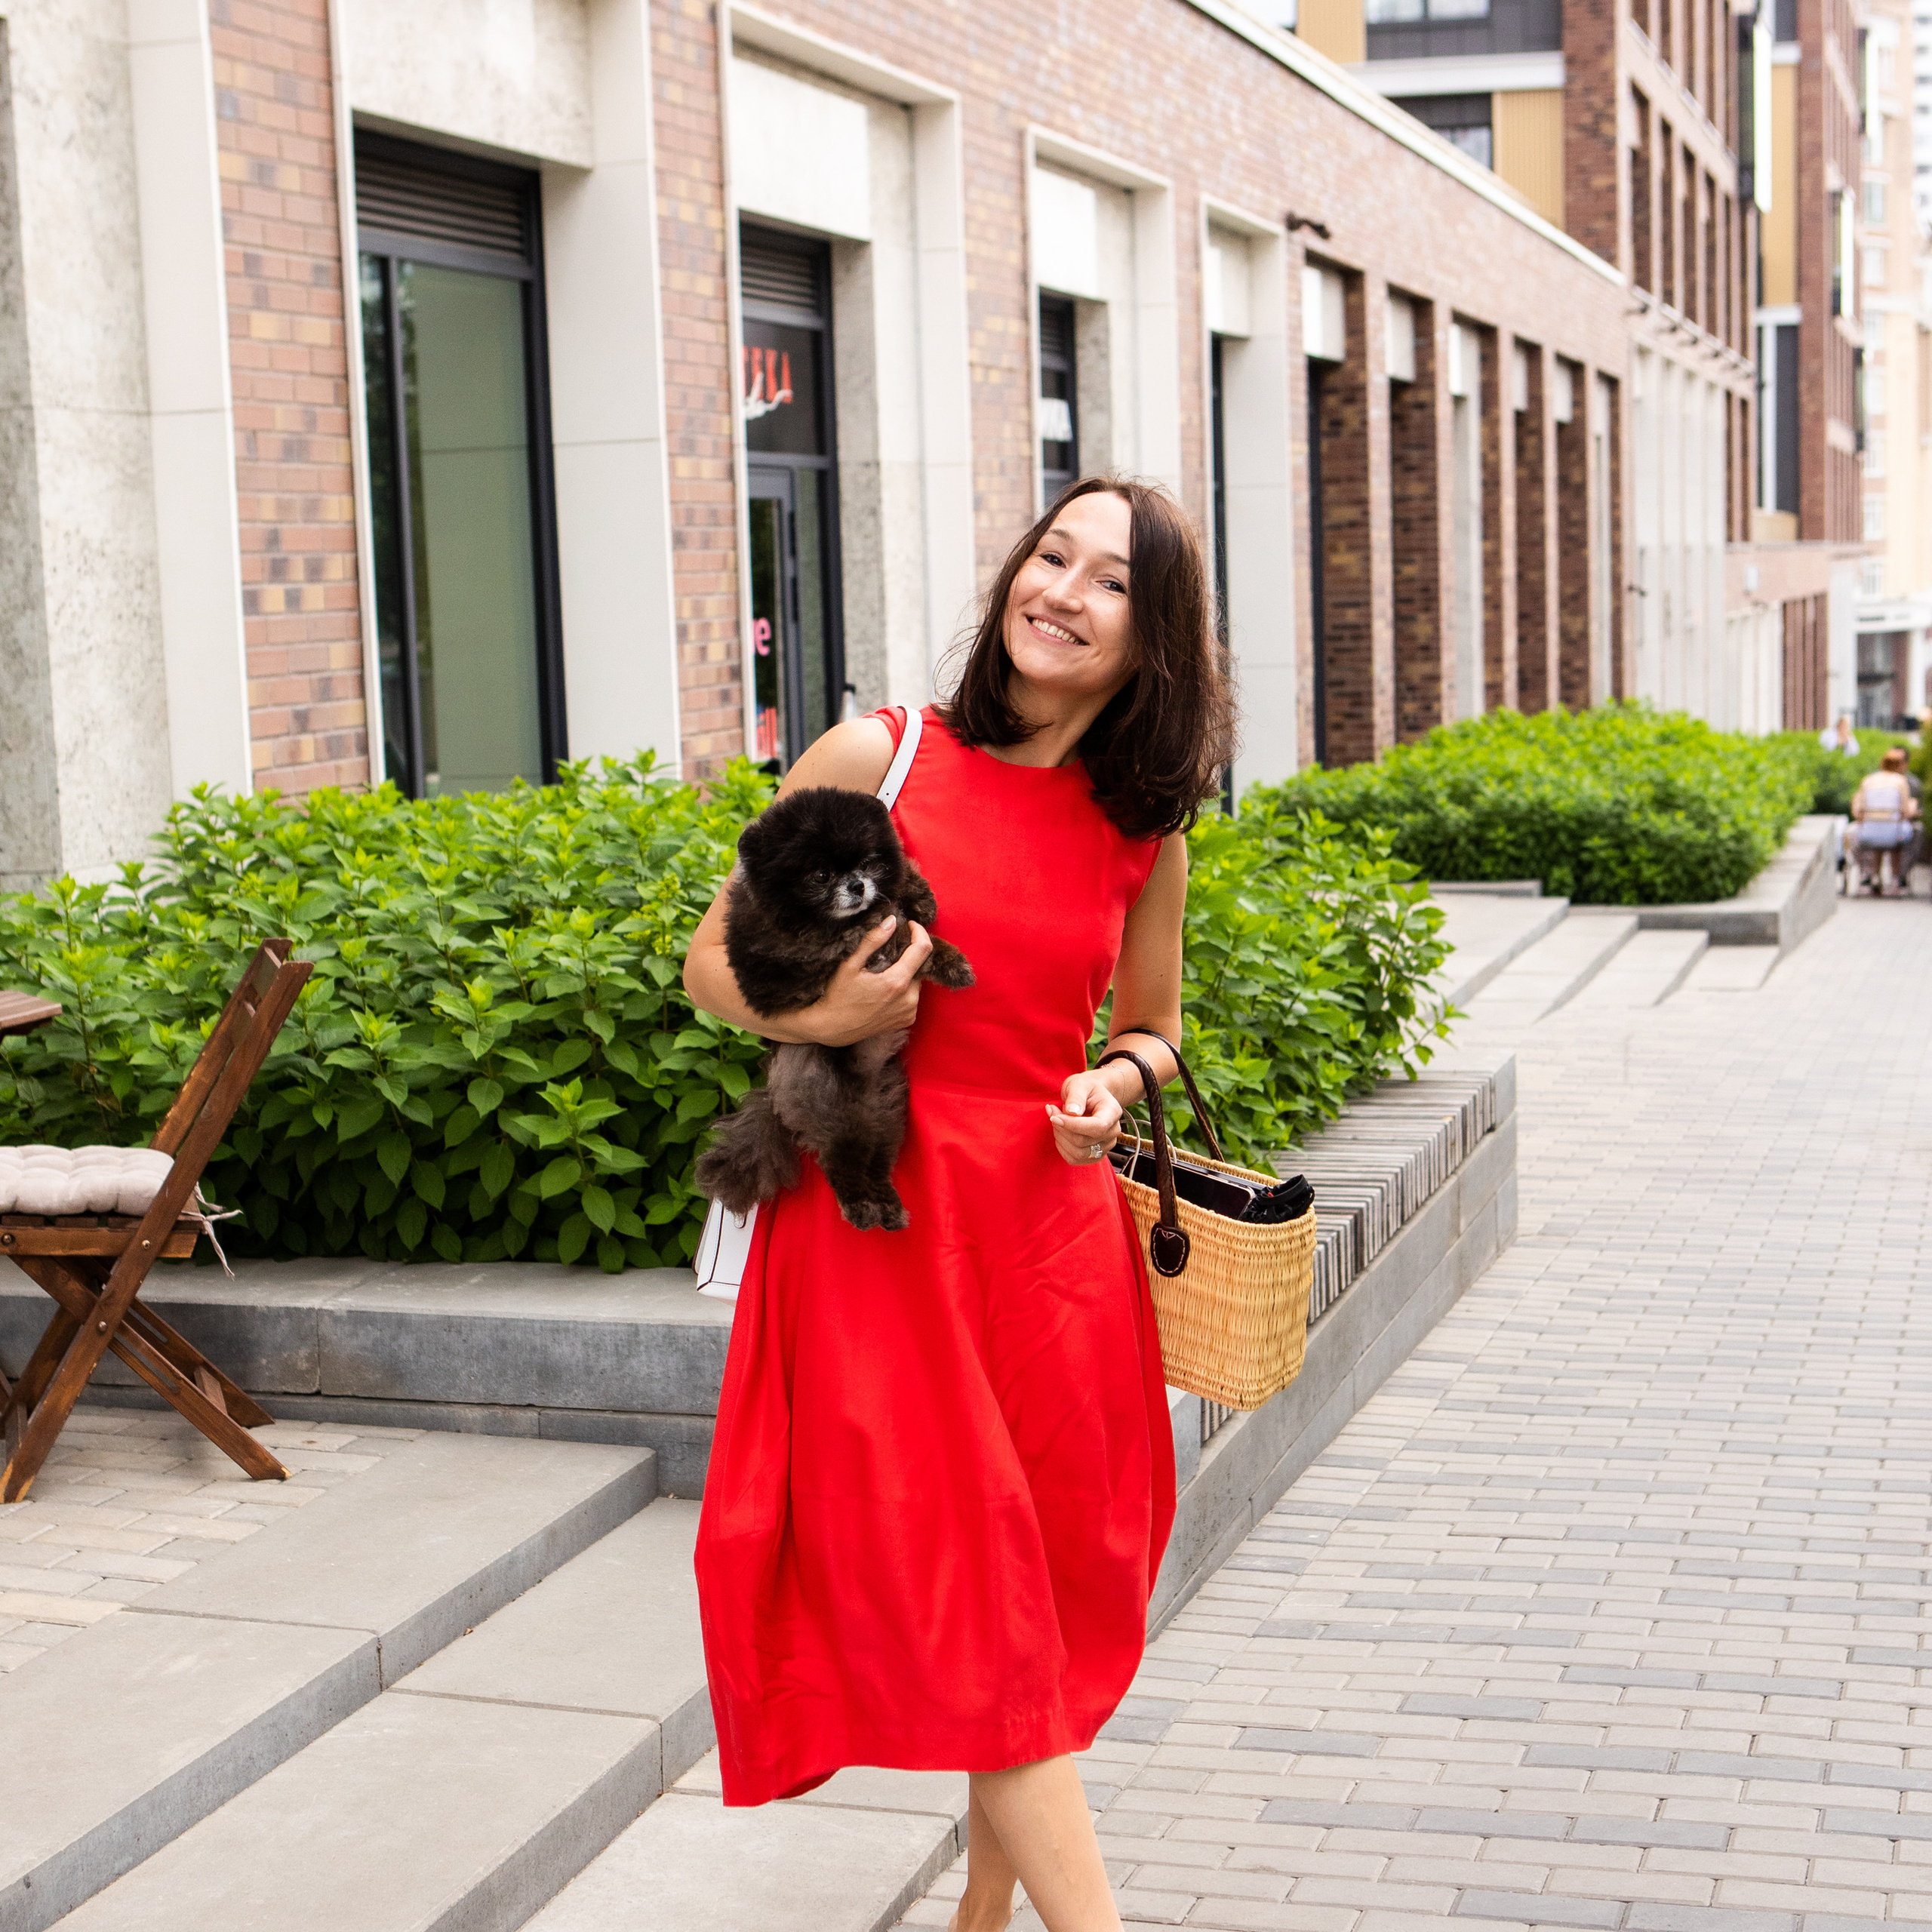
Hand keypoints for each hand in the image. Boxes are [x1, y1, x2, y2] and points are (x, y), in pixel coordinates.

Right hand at [803, 917, 931, 1046]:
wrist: (831, 1028)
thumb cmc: (837, 996)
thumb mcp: (850, 965)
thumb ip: (872, 941)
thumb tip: (891, 921)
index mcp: (897, 982)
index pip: (923, 949)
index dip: (919, 932)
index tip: (909, 925)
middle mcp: (909, 999)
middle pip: (919, 966)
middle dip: (908, 955)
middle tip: (889, 951)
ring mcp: (909, 1012)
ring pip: (916, 982)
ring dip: (906, 972)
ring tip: (884, 972)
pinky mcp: (906, 1020)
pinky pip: (912, 997)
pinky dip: (903, 989)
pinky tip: (885, 990)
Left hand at [1047, 1070, 1123, 1167]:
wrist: (1090, 1096)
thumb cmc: (1085, 1088)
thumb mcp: (1079, 1084)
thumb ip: (1076, 1097)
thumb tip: (1072, 1112)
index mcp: (1113, 1112)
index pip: (1097, 1127)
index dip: (1072, 1125)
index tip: (1054, 1117)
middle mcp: (1113, 1131)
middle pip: (1083, 1141)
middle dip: (1062, 1128)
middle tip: (1052, 1112)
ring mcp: (1106, 1146)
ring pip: (1078, 1153)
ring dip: (1060, 1138)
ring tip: (1057, 1121)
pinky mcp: (1095, 1155)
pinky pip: (1074, 1160)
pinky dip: (1062, 1148)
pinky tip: (1061, 1133)